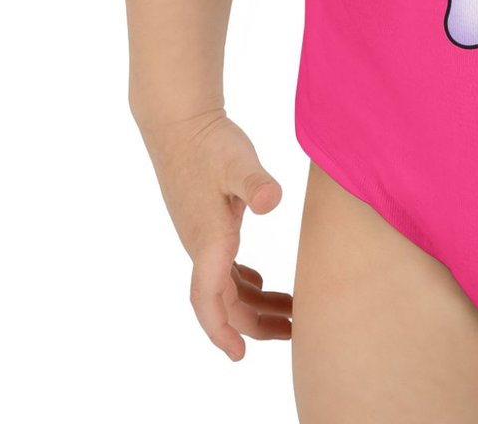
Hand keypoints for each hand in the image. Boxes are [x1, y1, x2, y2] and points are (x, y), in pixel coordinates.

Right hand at [136, 107, 293, 358]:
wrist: (181, 121)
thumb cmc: (210, 142)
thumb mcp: (238, 161)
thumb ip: (256, 183)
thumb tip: (272, 200)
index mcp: (209, 241)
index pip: (209, 301)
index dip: (222, 331)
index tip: (240, 355)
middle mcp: (202, 246)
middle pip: (225, 302)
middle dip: (257, 324)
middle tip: (296, 332)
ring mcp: (202, 236)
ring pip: (226, 286)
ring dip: (255, 303)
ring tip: (291, 312)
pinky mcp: (207, 223)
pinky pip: (223, 267)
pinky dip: (244, 281)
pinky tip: (261, 279)